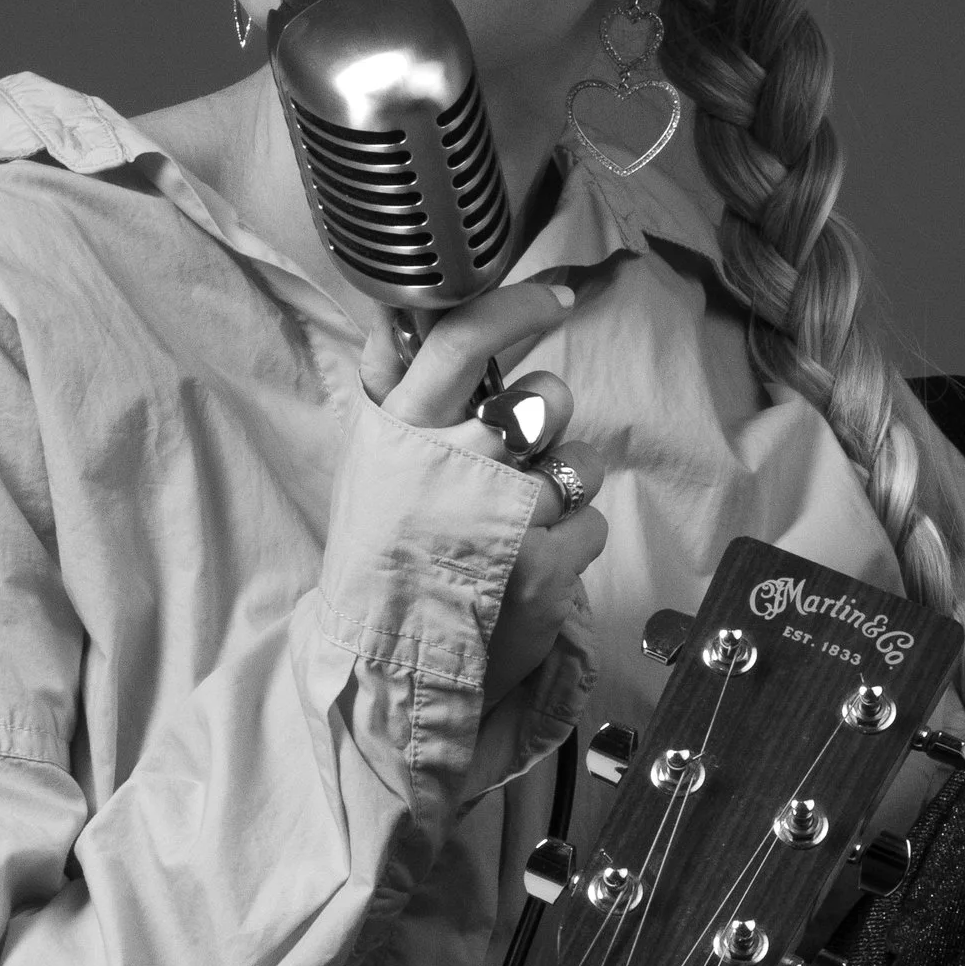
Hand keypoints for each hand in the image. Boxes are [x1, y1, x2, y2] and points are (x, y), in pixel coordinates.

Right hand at [363, 283, 607, 708]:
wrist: (386, 668)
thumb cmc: (381, 558)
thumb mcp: (371, 469)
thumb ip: (396, 395)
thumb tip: (408, 318)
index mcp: (401, 434)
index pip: (459, 343)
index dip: (516, 308)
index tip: (558, 297)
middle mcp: (452, 467)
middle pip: (545, 397)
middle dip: (551, 419)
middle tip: (521, 456)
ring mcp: (504, 519)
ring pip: (580, 461)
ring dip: (564, 488)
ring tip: (517, 530)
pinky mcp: (546, 569)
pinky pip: (593, 524)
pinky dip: (574, 546)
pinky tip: (530, 571)